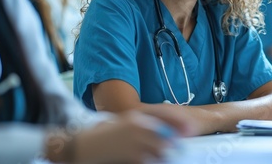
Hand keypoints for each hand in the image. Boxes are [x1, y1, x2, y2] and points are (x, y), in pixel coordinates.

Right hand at [46, 107, 194, 162]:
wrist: (80, 145)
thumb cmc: (105, 136)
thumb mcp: (125, 124)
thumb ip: (146, 126)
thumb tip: (170, 134)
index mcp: (136, 115)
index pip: (164, 112)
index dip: (180, 120)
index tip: (192, 128)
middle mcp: (137, 125)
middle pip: (167, 134)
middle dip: (174, 143)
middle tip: (178, 148)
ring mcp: (134, 141)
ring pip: (161, 149)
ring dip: (165, 154)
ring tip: (164, 157)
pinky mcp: (130, 156)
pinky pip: (150, 161)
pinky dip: (154, 161)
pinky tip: (152, 160)